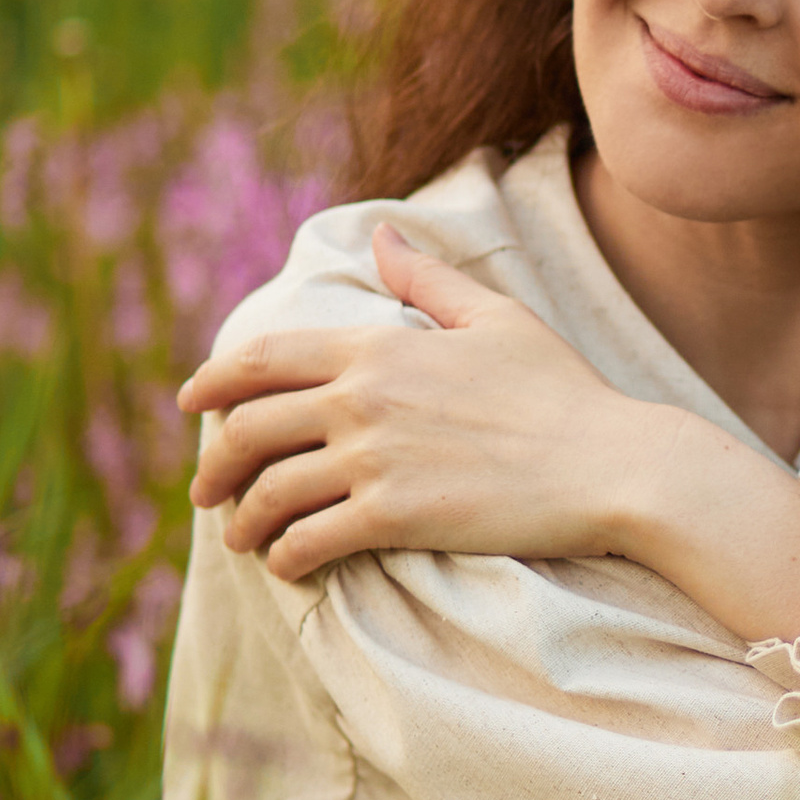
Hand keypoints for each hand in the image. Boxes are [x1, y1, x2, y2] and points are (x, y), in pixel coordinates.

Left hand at [178, 225, 684, 579]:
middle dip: (213, 464)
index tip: (187, 403)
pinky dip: (285, 557)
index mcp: (379, 345)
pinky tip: (288, 564)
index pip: (263, 359)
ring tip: (242, 538)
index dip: (211, 381)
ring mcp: (375, 460)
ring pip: (269, 492)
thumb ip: (427, 279)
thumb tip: (382, 234)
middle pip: (247, 429)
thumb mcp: (496, 317)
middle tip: (204, 490)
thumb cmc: (563, 392)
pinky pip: (308, 541)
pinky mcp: (395, 517)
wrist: (611, 464)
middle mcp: (363, 399)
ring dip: (243, 521)